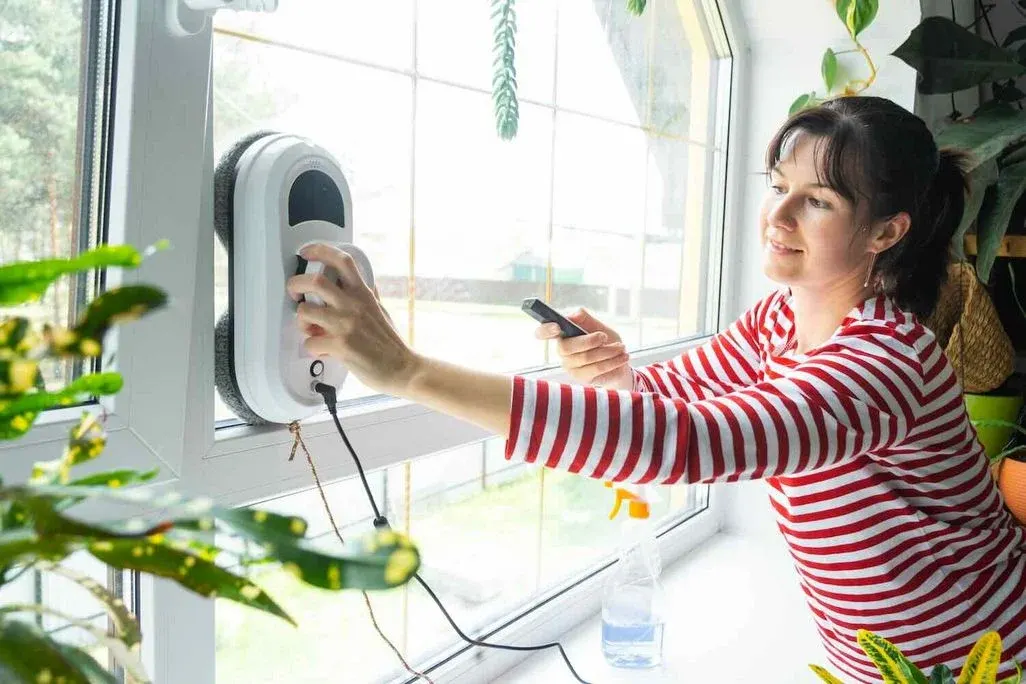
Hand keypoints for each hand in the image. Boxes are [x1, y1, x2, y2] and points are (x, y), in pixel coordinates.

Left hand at [287, 244, 417, 395]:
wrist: (402, 368)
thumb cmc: (391, 343)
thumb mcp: (382, 310)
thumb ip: (370, 295)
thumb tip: (368, 282)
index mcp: (363, 294)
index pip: (343, 261)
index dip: (320, 250)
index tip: (306, 252)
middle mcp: (354, 305)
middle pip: (315, 281)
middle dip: (296, 284)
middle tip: (294, 293)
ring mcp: (346, 325)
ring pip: (305, 311)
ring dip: (301, 322)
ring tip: (309, 329)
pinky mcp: (341, 346)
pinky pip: (311, 342)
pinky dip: (312, 348)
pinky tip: (323, 351)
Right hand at [534, 309, 632, 389]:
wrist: (620, 359)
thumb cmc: (606, 340)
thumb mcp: (599, 326)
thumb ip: (586, 319)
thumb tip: (573, 314)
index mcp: (562, 334)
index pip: (542, 332)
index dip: (545, 330)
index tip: (556, 327)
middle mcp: (561, 350)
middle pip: (566, 347)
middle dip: (589, 341)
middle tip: (605, 336)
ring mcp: (569, 365)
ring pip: (586, 358)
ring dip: (608, 351)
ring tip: (621, 347)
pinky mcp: (580, 377)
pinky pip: (596, 369)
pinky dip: (612, 361)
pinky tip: (622, 357)